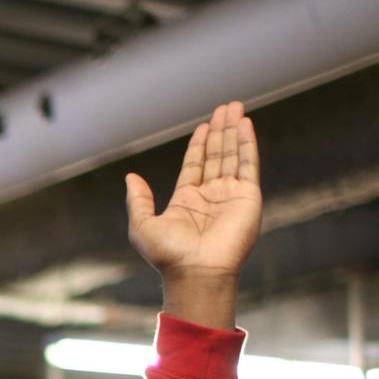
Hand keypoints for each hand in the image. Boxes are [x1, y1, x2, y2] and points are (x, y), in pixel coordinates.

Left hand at [125, 101, 260, 284]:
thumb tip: (131, 177)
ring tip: (235, 107)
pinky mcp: (248, 197)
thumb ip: (138, 200)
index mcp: (187, 201)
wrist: (196, 272)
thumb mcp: (142, 225)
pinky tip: (244, 124)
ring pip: (233, 155)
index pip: (195, 165)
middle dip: (220, 130)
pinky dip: (246, 143)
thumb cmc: (168, 254)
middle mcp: (211, 197)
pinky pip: (248, 164)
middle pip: (217, 155)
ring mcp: (230, 196)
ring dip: (234, 130)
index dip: (200, 145)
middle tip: (225, 106)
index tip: (203, 125)